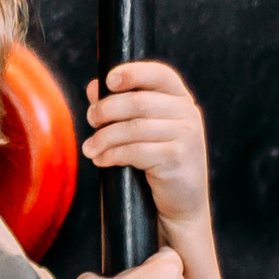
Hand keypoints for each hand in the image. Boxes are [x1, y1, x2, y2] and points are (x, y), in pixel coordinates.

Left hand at [83, 62, 210, 237]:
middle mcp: (188, 113)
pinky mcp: (178, 158)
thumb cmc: (159, 165)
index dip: (133, 73)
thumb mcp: (144, 132)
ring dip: (104, 137)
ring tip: (89, 148)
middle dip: (107, 109)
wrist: (182, 206)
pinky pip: (136, 151)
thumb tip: (94, 86)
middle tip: (90, 119)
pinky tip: (101, 160)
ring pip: (134, 128)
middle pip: (139, 101)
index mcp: (181, 100)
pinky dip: (113, 155)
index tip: (108, 81)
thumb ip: (123, 107)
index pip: (159, 74)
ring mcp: (186, 136)